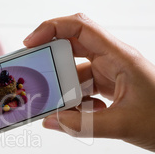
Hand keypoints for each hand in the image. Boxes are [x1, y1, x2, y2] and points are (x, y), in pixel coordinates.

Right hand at [24, 13, 154, 151]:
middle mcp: (113, 61)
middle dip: (51, 60)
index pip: (81, 27)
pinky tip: (80, 117)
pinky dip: (75, 103)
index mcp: (119, 57)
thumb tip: (50, 121)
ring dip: (64, 90)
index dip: (52, 28)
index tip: (30, 43)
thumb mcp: (124, 125)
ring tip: (56, 107)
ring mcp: (111, 74)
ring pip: (76, 73)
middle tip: (35, 75)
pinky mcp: (111, 89)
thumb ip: (84, 126)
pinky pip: (84, 90)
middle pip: (73, 47)